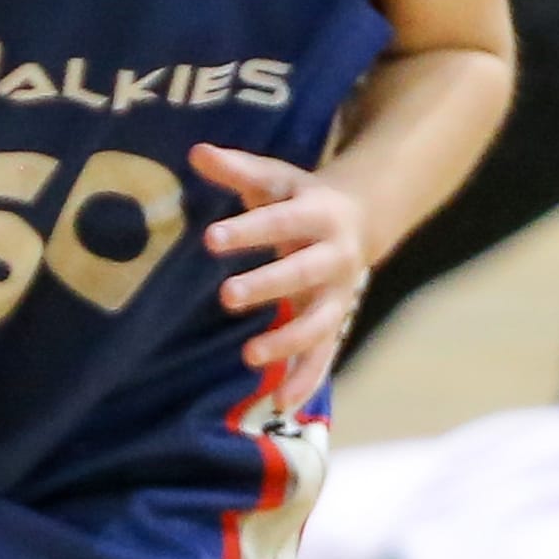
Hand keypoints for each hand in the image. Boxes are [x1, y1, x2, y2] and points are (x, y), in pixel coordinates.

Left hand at [190, 141, 370, 410]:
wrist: (362, 217)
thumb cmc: (301, 197)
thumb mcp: (274, 179)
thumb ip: (237, 169)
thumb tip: (196, 152)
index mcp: (317, 215)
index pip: (279, 221)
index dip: (248, 230)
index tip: (211, 239)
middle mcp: (334, 257)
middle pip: (303, 273)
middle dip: (268, 286)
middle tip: (226, 297)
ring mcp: (338, 295)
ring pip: (319, 322)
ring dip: (288, 342)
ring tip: (250, 357)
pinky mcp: (335, 323)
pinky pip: (324, 356)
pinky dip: (306, 381)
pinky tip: (283, 405)